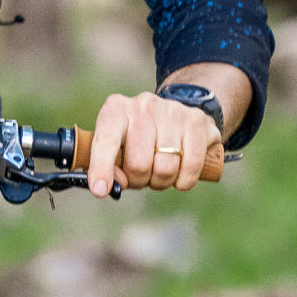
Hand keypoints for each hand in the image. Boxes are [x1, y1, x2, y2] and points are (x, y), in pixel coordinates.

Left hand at [86, 89, 220, 196]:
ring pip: (165, 169)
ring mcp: (171, 111)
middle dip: (139, 181)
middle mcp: (143, 106)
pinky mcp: (196, 121)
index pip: (105, 140)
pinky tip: (180, 176)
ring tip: (159, 172)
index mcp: (116, 110)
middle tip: (142, 176)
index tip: (99, 190)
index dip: (101, 168)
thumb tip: (115, 184)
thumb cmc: (138, 139)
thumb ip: (111, 168)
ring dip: (161, 182)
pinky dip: (184, 181)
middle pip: (139, 164)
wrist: (175, 114)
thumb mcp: (118, 148)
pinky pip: (191, 167)